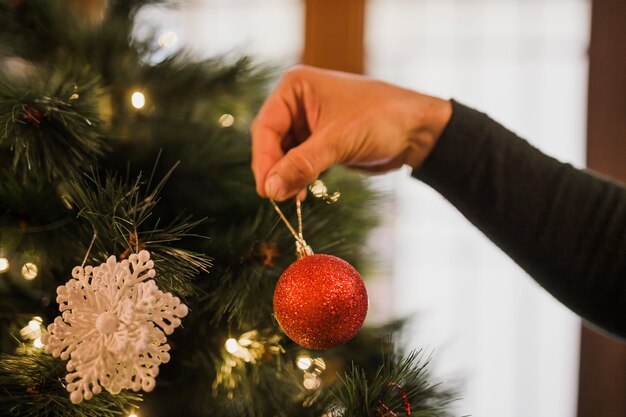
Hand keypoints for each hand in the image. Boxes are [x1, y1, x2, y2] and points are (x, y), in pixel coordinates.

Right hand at [251, 65, 451, 200]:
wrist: (418, 130)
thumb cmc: (382, 119)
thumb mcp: (339, 141)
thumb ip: (302, 165)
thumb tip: (270, 190)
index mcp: (296, 88)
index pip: (266, 127)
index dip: (263, 159)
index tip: (265, 189)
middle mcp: (298, 102)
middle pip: (272, 142)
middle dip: (275, 169)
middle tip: (275, 197)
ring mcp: (309, 122)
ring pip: (285, 154)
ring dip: (286, 176)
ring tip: (290, 199)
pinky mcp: (321, 141)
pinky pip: (300, 162)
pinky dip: (298, 177)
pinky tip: (300, 194)